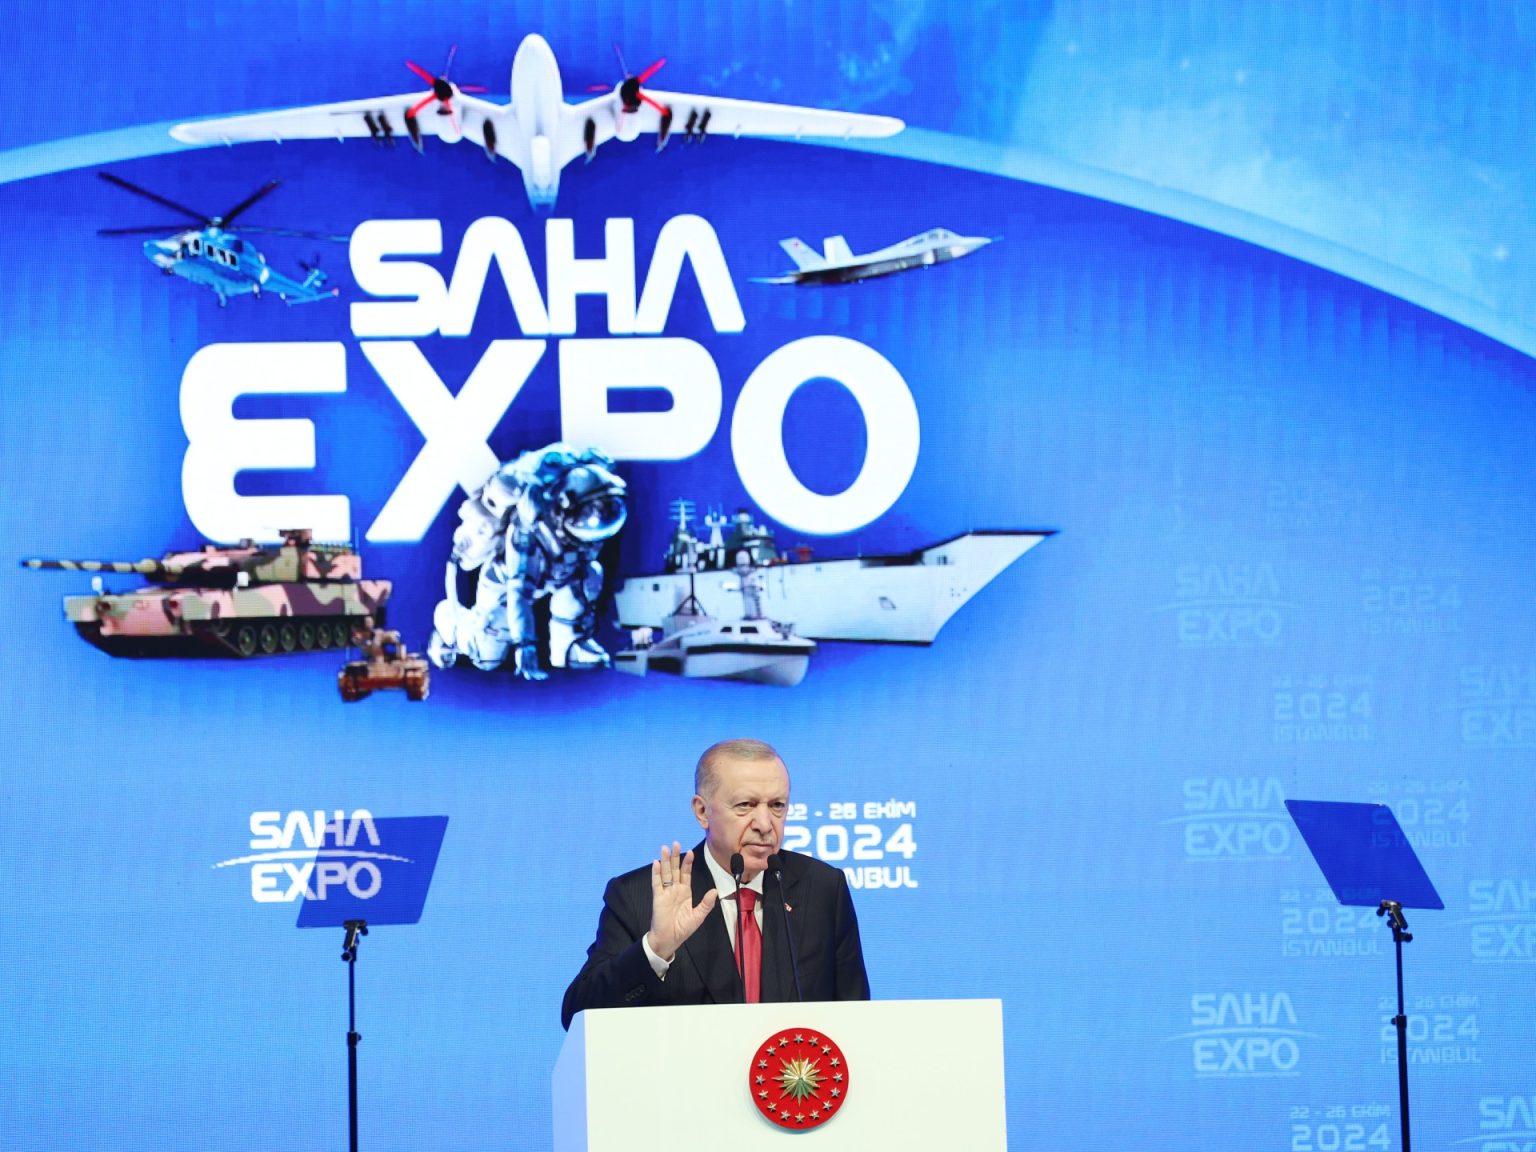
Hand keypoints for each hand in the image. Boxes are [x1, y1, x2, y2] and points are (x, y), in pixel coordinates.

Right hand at [646, 841, 717, 959]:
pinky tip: (656, 863)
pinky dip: (656, 873)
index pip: (686, 873)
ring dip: (664, 861)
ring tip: (664, 848)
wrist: (670, 940)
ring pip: (665, 873)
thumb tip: (715, 891)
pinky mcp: (658, 898)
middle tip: (675, 843)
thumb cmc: (683, 928)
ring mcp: (666, 893)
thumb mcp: (698, 916)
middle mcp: (675, 890)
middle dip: (675, 856)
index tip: (690, 852)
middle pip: (674, 869)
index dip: (687, 863)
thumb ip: (706, 903)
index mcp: (685, 892)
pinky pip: (657, 883)